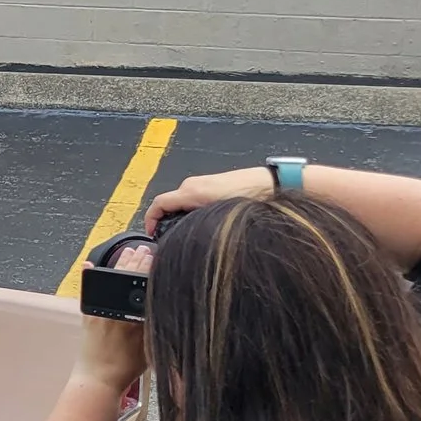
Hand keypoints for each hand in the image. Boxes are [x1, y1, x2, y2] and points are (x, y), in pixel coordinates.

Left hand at [76, 238, 149, 389]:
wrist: (98, 379)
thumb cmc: (126, 368)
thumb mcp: (151, 346)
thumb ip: (157, 325)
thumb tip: (164, 306)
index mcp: (135, 318)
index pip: (146, 285)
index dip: (151, 269)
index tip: (157, 257)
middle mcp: (117, 310)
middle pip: (129, 278)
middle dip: (138, 261)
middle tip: (145, 249)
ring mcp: (101, 310)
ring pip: (112, 280)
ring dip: (121, 264)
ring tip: (129, 252)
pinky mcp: (88, 314)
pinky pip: (91, 290)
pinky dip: (92, 276)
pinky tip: (90, 264)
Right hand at [144, 165, 270, 234]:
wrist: (270, 184)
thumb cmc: (248, 199)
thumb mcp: (218, 217)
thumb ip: (196, 223)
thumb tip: (185, 235)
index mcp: (191, 192)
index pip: (159, 204)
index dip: (150, 220)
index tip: (151, 233)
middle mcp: (192, 185)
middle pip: (169, 203)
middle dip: (166, 220)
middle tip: (170, 238)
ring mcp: (202, 183)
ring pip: (182, 201)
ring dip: (180, 216)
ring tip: (188, 232)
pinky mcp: (212, 184)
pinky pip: (193, 198)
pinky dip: (190, 210)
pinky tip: (204, 222)